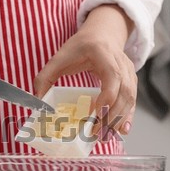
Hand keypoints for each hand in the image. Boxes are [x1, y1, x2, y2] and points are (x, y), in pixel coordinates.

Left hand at [34, 5, 136, 136]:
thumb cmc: (80, 46)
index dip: (106, 98)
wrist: (102, 34)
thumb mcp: (59, 57)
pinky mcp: (131, 81)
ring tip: (104, 136)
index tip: (95, 116)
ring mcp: (129, 72)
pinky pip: (132, 101)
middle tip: (96, 133)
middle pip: (123, 92)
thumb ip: (45, 77)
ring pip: (130, 99)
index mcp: (103, 54)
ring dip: (119, 120)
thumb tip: (37, 100)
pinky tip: (121, 130)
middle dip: (111, 116)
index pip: (112, 77)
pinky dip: (127, 117)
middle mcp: (121, 63)